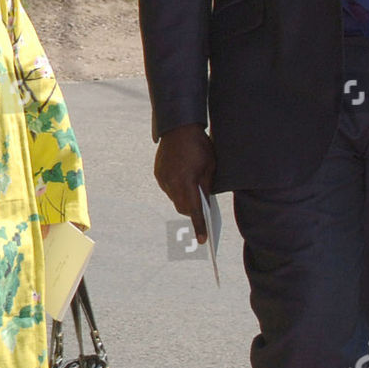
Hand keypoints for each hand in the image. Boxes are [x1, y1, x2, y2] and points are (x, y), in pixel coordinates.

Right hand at [153, 124, 215, 241]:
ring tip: (193, 189)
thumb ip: (206, 186)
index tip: (202, 240)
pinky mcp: (158, 173)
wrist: (178, 127)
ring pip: (174, 198)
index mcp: (186, 183)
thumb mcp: (210, 166)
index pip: (194, 211)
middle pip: (182, 207)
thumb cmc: (199, 145)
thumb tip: (205, 202)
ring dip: (184, 198)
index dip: (199, 226)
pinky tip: (184, 178)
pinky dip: (176, 188)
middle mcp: (171, 184)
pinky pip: (168, 188)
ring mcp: (162, 179)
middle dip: (192, 210)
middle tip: (203, 208)